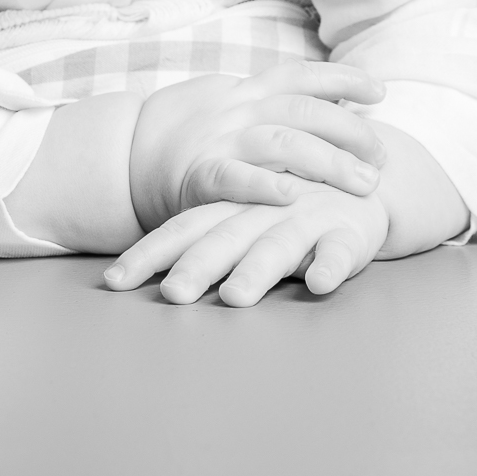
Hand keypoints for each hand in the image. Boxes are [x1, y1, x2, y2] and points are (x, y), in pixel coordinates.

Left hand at [105, 183, 389, 306]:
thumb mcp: (246, 217)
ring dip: (257, 270)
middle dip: (197, 265)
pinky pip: (339, 250)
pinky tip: (320, 283)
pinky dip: (330, 265)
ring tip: (235, 297)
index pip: (183, 228)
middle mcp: (263, 211)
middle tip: (171, 294)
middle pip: (223, 237)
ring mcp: (306, 219)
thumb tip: (152, 277)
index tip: (113, 281)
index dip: (148, 252)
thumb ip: (207, 240)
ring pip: (278, 245)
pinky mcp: (348, 232)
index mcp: (232, 207)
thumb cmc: (290, 207)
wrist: (363, 178)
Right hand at [128, 61, 386, 231]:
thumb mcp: (236, 109)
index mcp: (248, 92)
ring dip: (329, 162)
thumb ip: (278, 107)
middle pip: (303, 111)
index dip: (342, 78)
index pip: (301, 74)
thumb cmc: (199, 137)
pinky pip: (234, 178)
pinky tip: (293, 197)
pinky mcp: (200, 178)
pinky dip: (264, 187)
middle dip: (350, 131)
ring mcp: (220, 141)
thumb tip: (339, 102)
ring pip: (282, 143)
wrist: (130, 155)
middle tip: (382, 159)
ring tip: (364, 183)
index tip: (380, 91)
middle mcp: (238, 111)